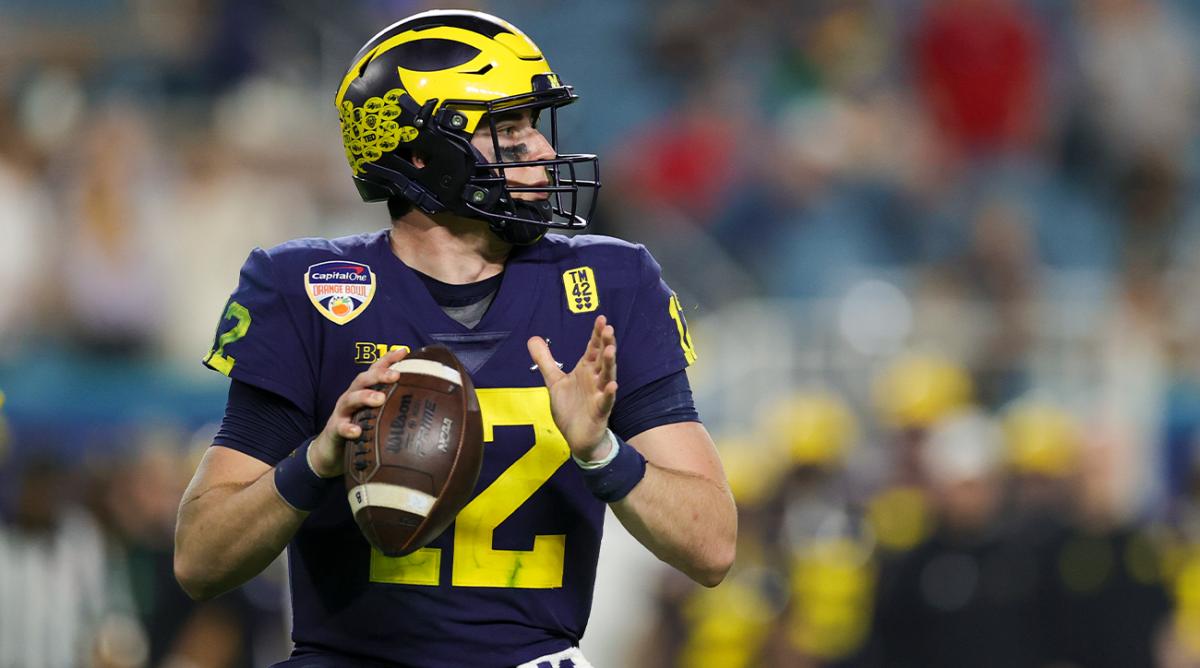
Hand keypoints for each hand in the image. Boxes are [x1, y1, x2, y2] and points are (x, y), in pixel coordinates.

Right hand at [308, 348, 409, 476]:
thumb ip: (393, 405)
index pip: (375, 370)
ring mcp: (342, 413)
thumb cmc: (360, 427)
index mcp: (363, 390)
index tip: (405, 352)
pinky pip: (340, 428)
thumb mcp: (375, 413)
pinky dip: (348, 428)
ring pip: (351, 399)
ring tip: (380, 399)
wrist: (331, 450)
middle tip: (396, 376)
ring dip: (365, 397)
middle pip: (363, 380)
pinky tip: (357, 431)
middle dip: (379, 375)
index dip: (388, 359)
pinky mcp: (335, 430)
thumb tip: (424, 402)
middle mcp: (352, 397)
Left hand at [528, 315, 617, 460]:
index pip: (593, 348)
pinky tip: (612, 385)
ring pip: (607, 376)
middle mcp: (595, 379)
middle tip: (608, 328)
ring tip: (611, 349)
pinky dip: (609, 393)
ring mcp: (599, 395)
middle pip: (602, 358)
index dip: (597, 334)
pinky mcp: (600, 411)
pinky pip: (606, 401)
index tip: (601, 319)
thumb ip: (545, 361)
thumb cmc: (571, 408)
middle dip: (605, 343)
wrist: (577, 437)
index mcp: (586, 370)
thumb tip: (532, 338)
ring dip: (609, 363)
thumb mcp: (554, 382)